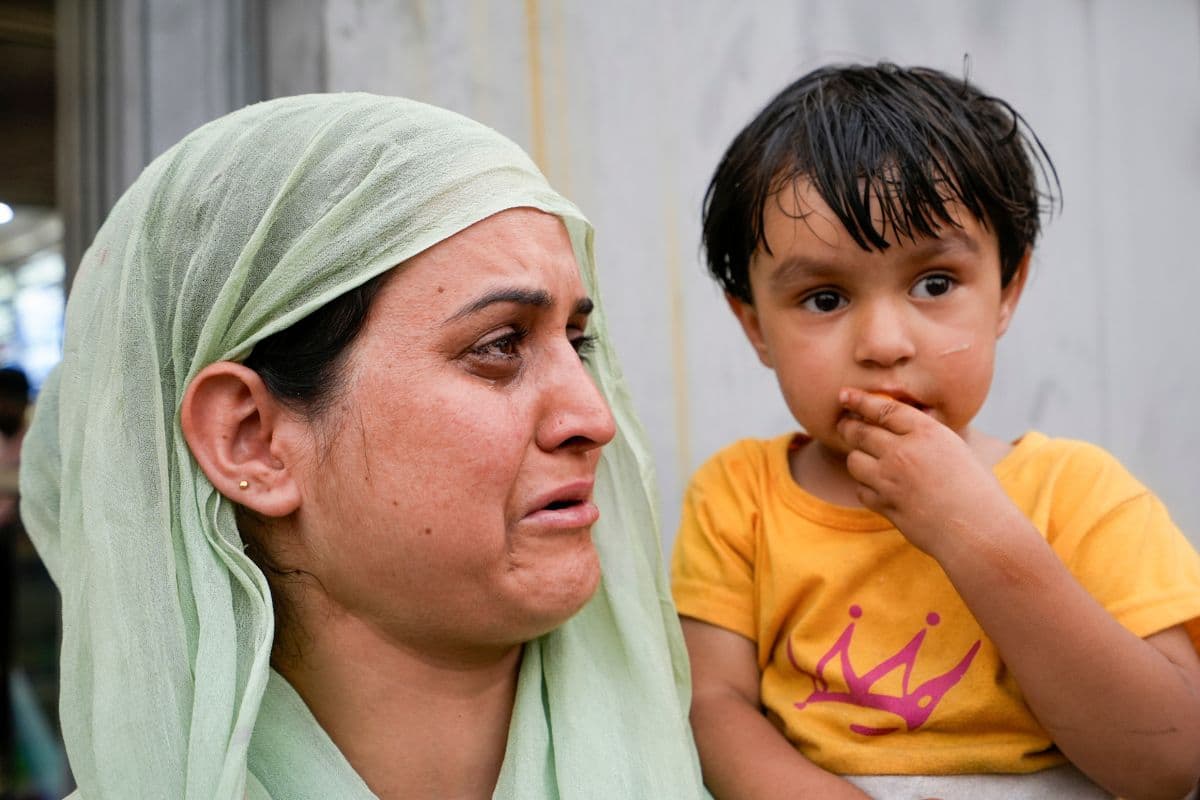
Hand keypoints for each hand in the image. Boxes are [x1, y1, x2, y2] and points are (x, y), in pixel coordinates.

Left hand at [835, 387, 1019, 557]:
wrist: (979, 529)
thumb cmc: (976, 489)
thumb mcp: (955, 449)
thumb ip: (926, 436)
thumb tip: (901, 426)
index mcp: (927, 432)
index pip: (883, 409)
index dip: (860, 400)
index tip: (845, 395)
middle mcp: (904, 452)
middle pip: (860, 432)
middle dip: (848, 427)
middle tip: (845, 425)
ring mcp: (891, 479)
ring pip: (854, 460)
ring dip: (858, 459)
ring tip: (866, 460)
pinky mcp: (885, 504)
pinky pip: (861, 490)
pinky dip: (866, 488)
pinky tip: (878, 488)